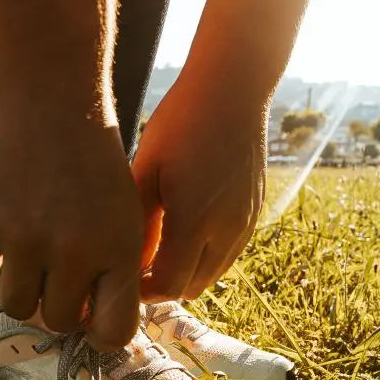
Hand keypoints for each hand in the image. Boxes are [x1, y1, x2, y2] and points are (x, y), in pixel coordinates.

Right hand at [0, 100, 143, 350]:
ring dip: (22, 288)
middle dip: (56, 306)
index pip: (115, 331)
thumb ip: (114, 267)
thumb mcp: (124, 210)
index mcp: (119, 249)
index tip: (90, 321)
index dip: (100, 334)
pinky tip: (4, 222)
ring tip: (27, 255)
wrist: (46, 90)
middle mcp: (74, 251)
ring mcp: (25, 238)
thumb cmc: (92, 155)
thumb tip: (95, 322)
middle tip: (54, 277)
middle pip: (58, 322)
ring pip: (17, 306)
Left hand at [132, 76, 266, 301]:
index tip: (126, 280)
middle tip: (138, 269)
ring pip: (212, 273)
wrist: (234, 87)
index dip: (145, 292)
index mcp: (194, 222)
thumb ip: (138, 224)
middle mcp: (226, 230)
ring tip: (159, 252)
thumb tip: (129, 265)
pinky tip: (184, 232)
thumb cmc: (181, 122)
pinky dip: (205, 255)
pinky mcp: (253, 212)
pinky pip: (227, 252)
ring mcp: (244, 222)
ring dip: (186, 272)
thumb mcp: (146, 170)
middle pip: (191, 287)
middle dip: (163, 285)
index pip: (169, 286)